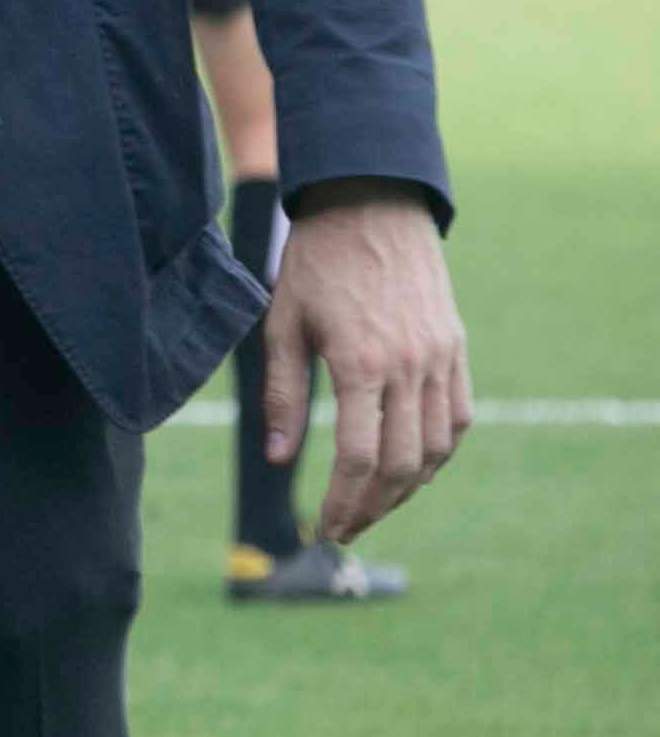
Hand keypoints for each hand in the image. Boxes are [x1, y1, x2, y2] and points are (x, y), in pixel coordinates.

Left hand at [260, 179, 473, 542]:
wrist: (371, 206)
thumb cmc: (315, 264)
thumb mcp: (282, 324)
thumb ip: (283, 395)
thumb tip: (279, 460)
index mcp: (361, 364)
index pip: (357, 457)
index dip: (343, 501)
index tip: (325, 528)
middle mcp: (409, 368)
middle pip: (400, 464)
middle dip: (373, 507)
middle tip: (346, 530)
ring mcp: (440, 360)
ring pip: (436, 449)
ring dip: (407, 488)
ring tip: (373, 507)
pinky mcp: (456, 350)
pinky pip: (457, 418)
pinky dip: (437, 452)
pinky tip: (410, 468)